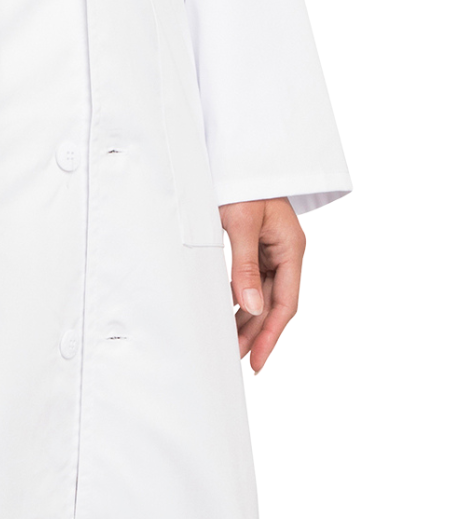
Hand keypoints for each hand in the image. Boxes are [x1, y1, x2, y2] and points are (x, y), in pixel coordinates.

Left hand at [219, 197, 304, 372]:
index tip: (258, 360)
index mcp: (292, 250)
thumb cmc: (241, 185)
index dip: (271, 334)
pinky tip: (228, 313)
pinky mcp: (256, 245)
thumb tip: (251, 308)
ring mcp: (272, 250)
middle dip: (256, 332)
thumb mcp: (242, 225)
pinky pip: (252, 279)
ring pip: (262, 294)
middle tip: (237, 358)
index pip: (285, 304)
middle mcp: (285, 253)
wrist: (236, 158)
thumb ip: (245, 267)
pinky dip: (240, 298)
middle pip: (274, 303)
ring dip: (247, 318)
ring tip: (230, 343)